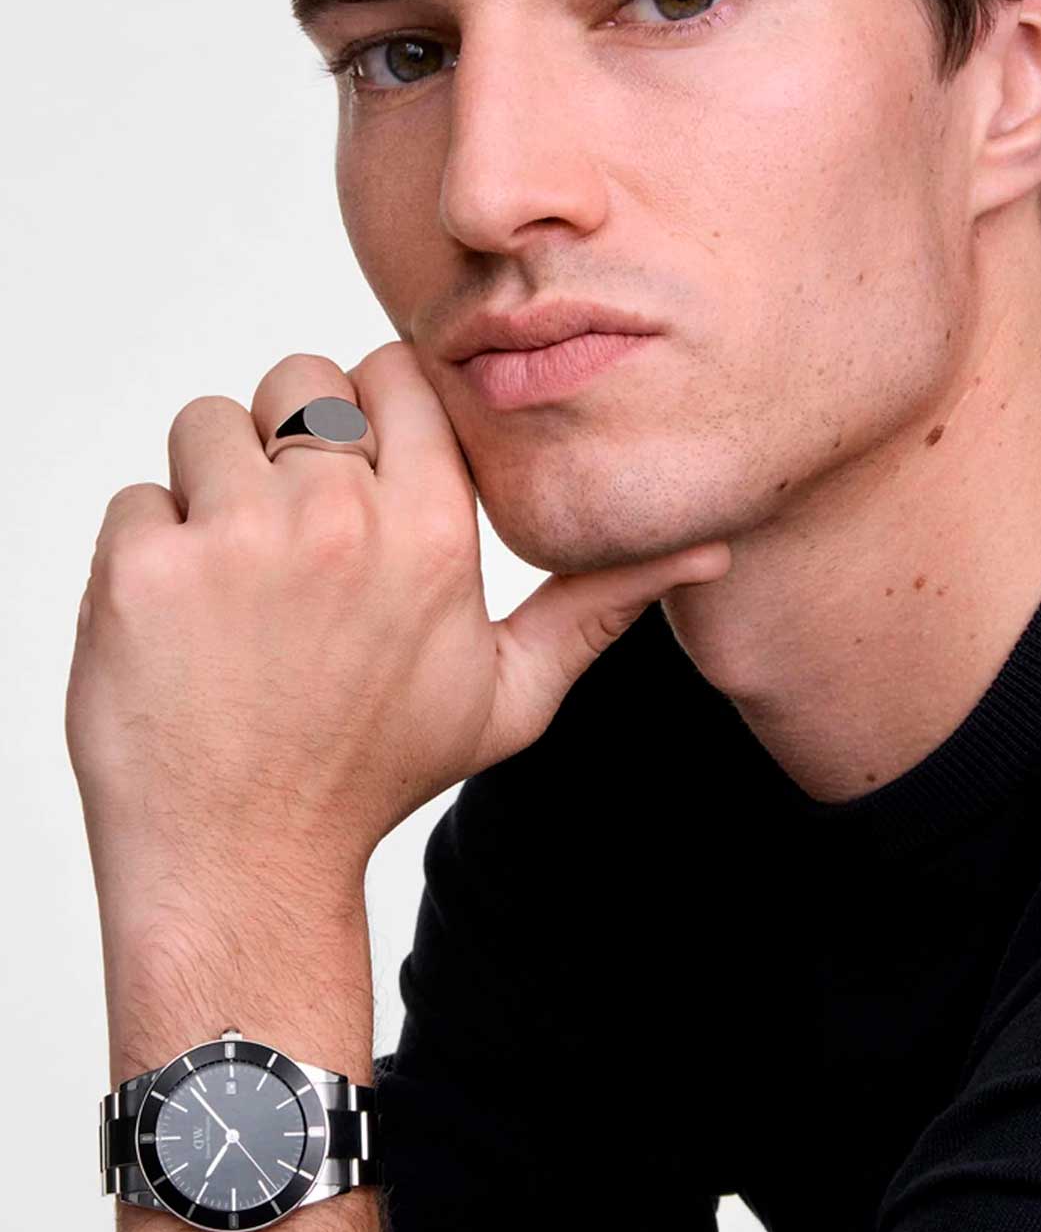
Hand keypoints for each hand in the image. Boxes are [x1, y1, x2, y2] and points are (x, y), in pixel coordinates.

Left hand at [65, 345, 731, 934]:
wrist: (243, 858)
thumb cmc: (375, 773)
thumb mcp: (511, 696)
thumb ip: (597, 607)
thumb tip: (710, 547)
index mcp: (434, 535)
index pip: (396, 372)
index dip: (370, 416)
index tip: (356, 478)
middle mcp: (340, 520)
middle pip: (302, 379)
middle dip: (292, 441)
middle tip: (294, 541)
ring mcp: (236, 539)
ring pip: (210, 422)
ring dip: (215, 487)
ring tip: (238, 586)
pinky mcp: (143, 567)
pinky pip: (138, 494)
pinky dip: (149, 548)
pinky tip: (182, 625)